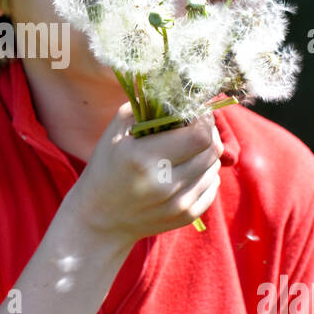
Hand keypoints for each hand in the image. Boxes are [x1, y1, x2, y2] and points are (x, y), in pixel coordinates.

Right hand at [64, 101, 223, 250]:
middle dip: (209, 134)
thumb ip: (145, 105)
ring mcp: (177, 204)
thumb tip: (178, 93)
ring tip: (186, 151)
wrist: (99, 219)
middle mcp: (164, 184)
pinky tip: (186, 171)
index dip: (204, 120)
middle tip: (195, 128)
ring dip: (205, 154)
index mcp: (144, 158)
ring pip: (214, 169)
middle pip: (211, 151)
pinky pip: (212, 187)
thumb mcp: (116, 132)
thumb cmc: (106, 167)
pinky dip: (205, 175)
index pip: (199, 135)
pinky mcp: (186, 217)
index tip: (196, 114)